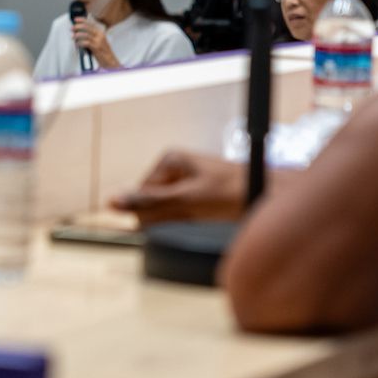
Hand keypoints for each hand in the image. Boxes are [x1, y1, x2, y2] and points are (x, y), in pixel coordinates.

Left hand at [72, 17, 117, 68]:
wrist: (110, 61)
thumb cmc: (103, 53)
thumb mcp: (98, 42)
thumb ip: (90, 37)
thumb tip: (79, 34)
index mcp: (100, 33)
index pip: (90, 23)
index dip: (82, 20)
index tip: (76, 20)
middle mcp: (100, 36)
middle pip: (87, 27)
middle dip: (78, 27)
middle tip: (72, 28)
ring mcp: (98, 41)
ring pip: (86, 35)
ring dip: (77, 35)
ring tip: (73, 37)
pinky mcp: (96, 48)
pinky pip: (86, 43)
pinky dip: (80, 43)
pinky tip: (77, 44)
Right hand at [112, 151, 244, 225]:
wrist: (265, 193)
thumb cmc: (229, 193)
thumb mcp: (185, 200)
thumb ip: (148, 202)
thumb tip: (112, 202)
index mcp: (169, 159)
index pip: (142, 194)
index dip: (154, 211)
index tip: (178, 213)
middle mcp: (175, 165)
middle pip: (154, 201)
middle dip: (169, 214)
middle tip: (195, 212)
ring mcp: (186, 178)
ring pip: (168, 208)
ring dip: (182, 217)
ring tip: (204, 211)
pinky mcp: (196, 191)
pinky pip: (181, 210)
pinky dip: (190, 217)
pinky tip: (206, 213)